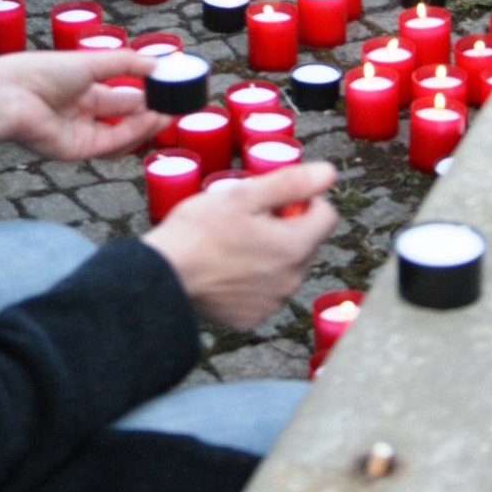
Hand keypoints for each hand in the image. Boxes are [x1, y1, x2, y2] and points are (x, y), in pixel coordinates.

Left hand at [0, 49, 168, 159]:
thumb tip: (159, 62)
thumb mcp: (92, 61)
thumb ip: (127, 63)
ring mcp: (80, 133)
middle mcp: (82, 112)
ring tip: (169, 113)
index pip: (120, 93)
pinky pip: (110, 145)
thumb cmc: (45, 71)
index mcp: (81, 88)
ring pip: (121, 133)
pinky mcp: (77, 151)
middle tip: (176, 104)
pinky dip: (132, 134)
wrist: (13, 94)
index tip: (168, 88)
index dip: (145, 92)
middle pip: (123, 115)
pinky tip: (151, 120)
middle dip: (150, 111)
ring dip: (145, 124)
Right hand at [143, 162, 337, 328]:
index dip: (304, 199)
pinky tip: (228, 270)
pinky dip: (255, 280)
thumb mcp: (243, 196)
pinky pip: (266, 292)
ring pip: (286, 268)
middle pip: (306, 242)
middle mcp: (292, 279)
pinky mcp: (253, 318)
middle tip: (248, 218)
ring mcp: (273, 302)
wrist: (163, 278)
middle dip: (286, 227)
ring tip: (234, 244)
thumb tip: (328, 172)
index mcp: (295, 246)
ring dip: (271, 254)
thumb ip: (290, 182)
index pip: (327, 215)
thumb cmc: (199, 231)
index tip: (275, 198)